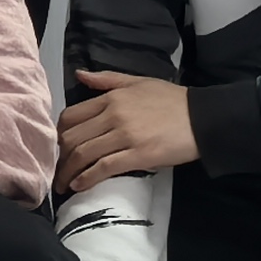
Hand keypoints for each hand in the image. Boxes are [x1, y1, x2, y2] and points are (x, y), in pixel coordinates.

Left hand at [61, 70, 200, 192]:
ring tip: (62, 183)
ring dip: (68, 172)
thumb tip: (79, 74)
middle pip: (72, 137)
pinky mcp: (139, 155)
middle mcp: (113, 115)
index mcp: (110, 98)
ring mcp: (125, 135)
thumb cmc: (172, 100)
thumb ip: (106, 80)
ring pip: (84, 153)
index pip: (71, 116)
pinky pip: (105, 167)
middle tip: (56, 170)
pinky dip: (87, 178)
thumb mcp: (137, 81)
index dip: (58, 134)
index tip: (57, 148)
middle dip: (59, 157)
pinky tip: (79, 186)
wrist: (204, 118)